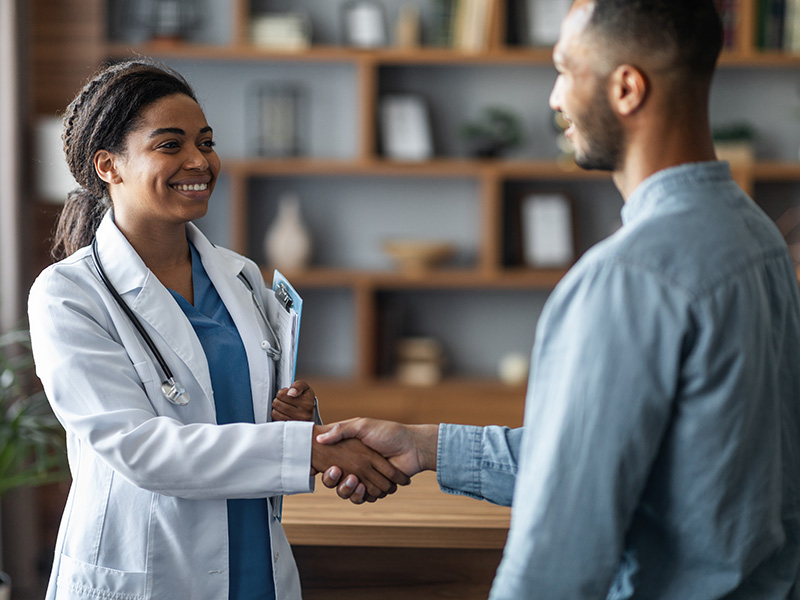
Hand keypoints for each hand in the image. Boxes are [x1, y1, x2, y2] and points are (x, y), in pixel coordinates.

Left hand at [272, 380, 315, 421]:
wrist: (309, 411)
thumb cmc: (305, 397)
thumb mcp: (304, 387)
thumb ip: (298, 386)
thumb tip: (290, 393)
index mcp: (307, 404)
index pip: (282, 394)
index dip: (283, 392)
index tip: (289, 393)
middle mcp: (303, 415)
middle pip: (277, 403)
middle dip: (279, 399)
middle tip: (287, 400)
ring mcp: (295, 423)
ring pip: (275, 411)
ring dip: (278, 407)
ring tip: (286, 405)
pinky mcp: (289, 428)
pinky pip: (275, 418)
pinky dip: (277, 413)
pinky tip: (284, 412)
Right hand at [315, 418, 437, 502]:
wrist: (412, 446)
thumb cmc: (387, 433)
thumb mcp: (362, 426)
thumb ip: (341, 430)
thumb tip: (319, 439)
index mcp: (348, 452)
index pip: (328, 465)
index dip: (324, 469)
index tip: (323, 466)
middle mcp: (354, 467)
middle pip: (334, 482)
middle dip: (334, 481)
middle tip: (339, 472)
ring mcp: (365, 479)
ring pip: (347, 493)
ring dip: (347, 490)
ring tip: (355, 481)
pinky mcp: (376, 488)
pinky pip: (364, 498)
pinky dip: (362, 496)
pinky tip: (364, 488)